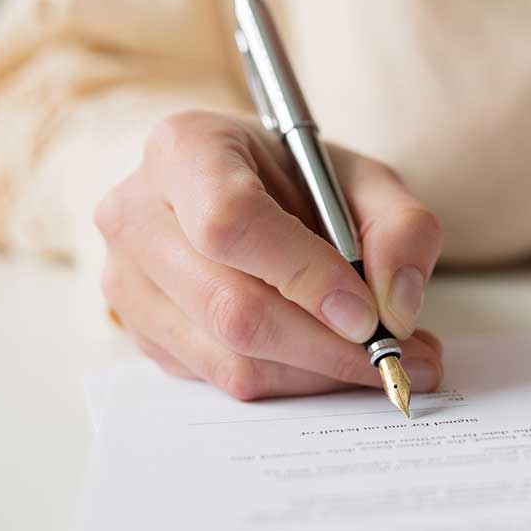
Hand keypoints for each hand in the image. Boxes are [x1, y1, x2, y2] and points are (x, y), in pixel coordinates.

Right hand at [95, 110, 443, 399]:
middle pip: (230, 305)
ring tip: (385, 360)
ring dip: (319, 373)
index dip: (304, 275)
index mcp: (186, 148)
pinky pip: (222, 380)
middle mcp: (137, 214)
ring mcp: (129, 281)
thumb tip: (395, 307)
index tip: (367, 314)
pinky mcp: (144, 335)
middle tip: (399, 356)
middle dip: (326, 345)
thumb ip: (402, 228)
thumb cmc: (303, 179)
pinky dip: (295, 382)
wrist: (249, 190)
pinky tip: (337, 360)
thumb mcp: (368, 180)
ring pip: (228, 357)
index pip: (231, 221)